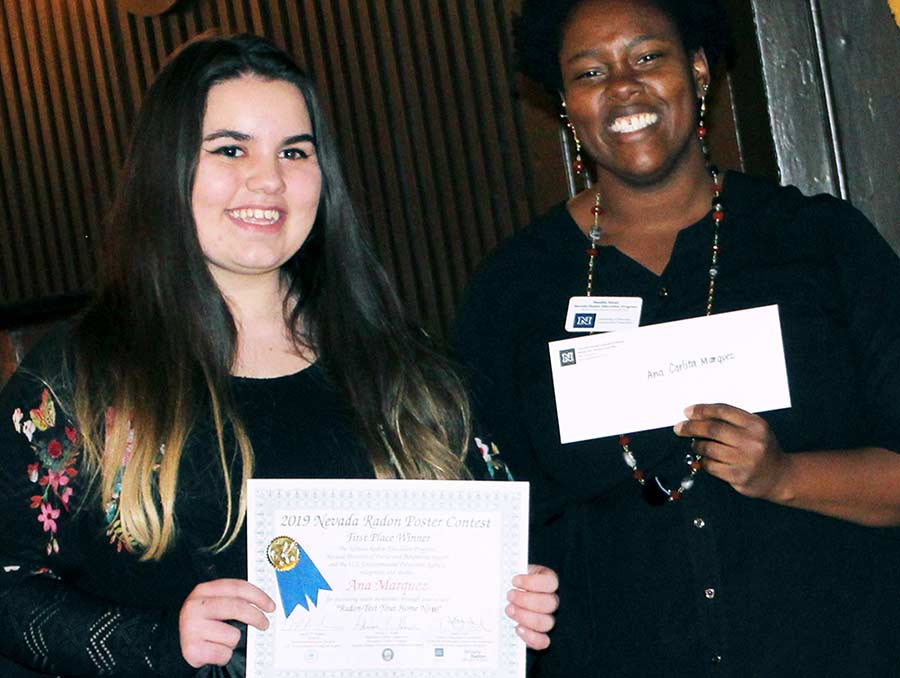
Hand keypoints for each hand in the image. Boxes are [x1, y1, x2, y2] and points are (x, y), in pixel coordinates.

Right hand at [179, 578, 275, 667]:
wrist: (176, 643)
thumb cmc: (203, 622)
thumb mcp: (215, 604)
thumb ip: (234, 599)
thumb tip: (264, 605)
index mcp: (204, 590)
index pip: (237, 587)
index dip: (258, 596)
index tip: (270, 606)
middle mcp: (195, 606)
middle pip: (237, 608)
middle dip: (256, 617)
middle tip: (264, 624)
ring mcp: (191, 628)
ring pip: (232, 635)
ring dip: (233, 641)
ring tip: (223, 640)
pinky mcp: (191, 648)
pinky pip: (223, 654)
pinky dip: (224, 655)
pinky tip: (215, 650)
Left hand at [506, 564, 558, 649]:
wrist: (503, 597)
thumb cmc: (507, 583)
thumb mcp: (508, 574)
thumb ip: (507, 574)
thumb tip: (499, 574)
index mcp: (546, 581)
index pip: (550, 582)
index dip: (533, 582)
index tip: (514, 581)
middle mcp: (550, 600)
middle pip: (550, 603)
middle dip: (526, 600)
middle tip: (509, 596)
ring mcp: (547, 618)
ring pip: (547, 622)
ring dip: (526, 617)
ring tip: (509, 610)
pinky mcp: (539, 635)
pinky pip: (543, 641)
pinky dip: (531, 637)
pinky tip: (517, 629)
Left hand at [674, 403, 788, 500]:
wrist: (780, 476)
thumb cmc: (762, 448)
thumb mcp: (755, 428)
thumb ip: (732, 420)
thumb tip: (698, 414)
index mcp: (756, 425)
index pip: (723, 411)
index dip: (702, 410)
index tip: (687, 412)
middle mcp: (752, 441)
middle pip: (713, 429)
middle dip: (692, 427)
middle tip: (679, 427)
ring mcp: (745, 460)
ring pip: (709, 448)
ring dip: (697, 445)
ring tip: (694, 444)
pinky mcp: (738, 476)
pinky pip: (711, 466)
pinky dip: (704, 461)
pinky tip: (705, 459)